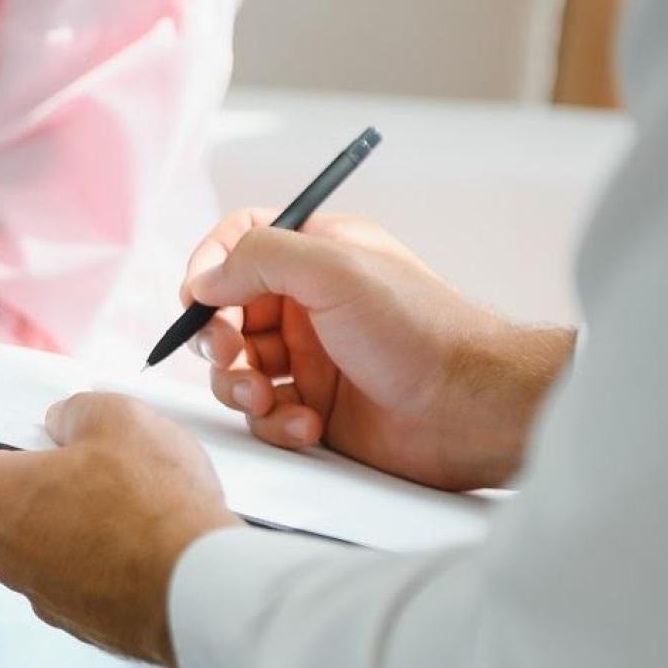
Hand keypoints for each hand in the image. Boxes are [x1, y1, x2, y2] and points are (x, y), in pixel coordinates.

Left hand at [0, 393, 239, 667]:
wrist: (205, 594)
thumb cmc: (155, 504)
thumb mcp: (115, 417)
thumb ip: (74, 412)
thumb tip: (66, 428)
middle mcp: (3, 554)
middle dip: (24, 462)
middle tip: (62, 435)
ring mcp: (41, 593)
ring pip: (42, 533)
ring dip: (68, 506)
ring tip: (123, 483)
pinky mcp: (82, 618)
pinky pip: (78, 567)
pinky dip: (98, 545)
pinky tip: (141, 527)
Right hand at [183, 210, 574, 489]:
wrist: (469, 408)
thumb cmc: (419, 330)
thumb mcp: (334, 269)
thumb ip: (258, 257)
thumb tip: (203, 279)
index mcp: (317, 255)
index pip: (239, 242)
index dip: (210, 266)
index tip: (199, 298)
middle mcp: (309, 303)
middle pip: (225, 311)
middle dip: (215, 337)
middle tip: (229, 355)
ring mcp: (310, 357)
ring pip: (236, 368)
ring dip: (238, 386)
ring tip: (264, 400)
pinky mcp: (315, 407)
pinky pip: (265, 414)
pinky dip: (275, 422)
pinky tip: (307, 425)